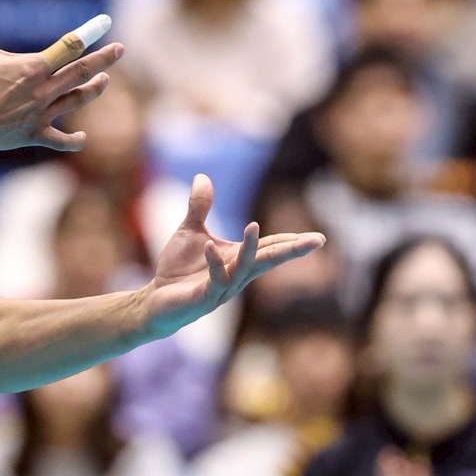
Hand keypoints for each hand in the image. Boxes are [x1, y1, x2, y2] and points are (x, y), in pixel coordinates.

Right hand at [0, 0, 122, 155]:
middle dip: (103, 60)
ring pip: (76, 101)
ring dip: (94, 90)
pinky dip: (73, 141)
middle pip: (81, 72)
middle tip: (120, 49)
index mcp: (33, 68)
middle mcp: (43, 91)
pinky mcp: (33, 135)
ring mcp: (40, 115)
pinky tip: (83, 139)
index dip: (90, 33)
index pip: (70, 46)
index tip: (105, 23)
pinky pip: (59, 140)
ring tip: (104, 80)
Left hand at [139, 176, 325, 335]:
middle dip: (292, 250)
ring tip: (253, 225)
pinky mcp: (204, 298)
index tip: (318, 238)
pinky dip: (213, 263)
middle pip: (269, 259)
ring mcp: (223, 288)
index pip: (270, 248)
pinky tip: (210, 247)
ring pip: (243, 269)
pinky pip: (213, 280)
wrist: (157, 299)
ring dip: (249, 248)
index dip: (293, 242)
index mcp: (239, 259)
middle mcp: (237, 275)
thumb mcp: (190, 231)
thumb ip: (200, 206)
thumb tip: (202, 176)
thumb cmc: (178, 269)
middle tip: (317, 241)